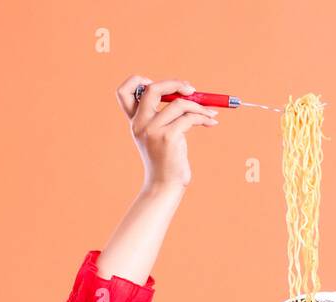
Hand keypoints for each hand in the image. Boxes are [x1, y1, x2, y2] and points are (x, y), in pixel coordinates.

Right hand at [115, 75, 219, 189]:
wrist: (165, 186)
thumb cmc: (166, 161)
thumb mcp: (159, 135)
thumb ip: (163, 116)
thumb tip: (186, 92)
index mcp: (135, 122)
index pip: (124, 92)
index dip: (139, 81)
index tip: (161, 89)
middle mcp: (140, 124)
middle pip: (151, 89)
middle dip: (174, 84)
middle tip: (191, 90)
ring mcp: (153, 130)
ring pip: (179, 103)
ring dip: (199, 106)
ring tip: (210, 113)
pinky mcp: (168, 138)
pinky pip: (190, 118)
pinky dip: (204, 117)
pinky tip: (211, 122)